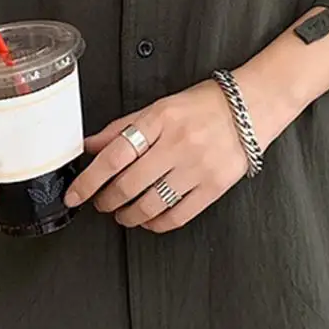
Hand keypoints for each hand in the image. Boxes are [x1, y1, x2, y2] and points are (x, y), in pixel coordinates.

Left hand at [64, 80, 248, 232]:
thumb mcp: (160, 106)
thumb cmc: (206, 104)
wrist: (253, 106)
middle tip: (100, 202)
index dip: (89, 180)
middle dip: (105, 201)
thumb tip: (91, 145)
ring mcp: (197, 167)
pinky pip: (177, 216)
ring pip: (150, 205)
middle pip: (128, 185)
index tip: (76, 194)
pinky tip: (149, 219)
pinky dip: (156, 224)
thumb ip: (124, 128)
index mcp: (160, 119)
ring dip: (128, 215)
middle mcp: (177, 143)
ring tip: (123, 213)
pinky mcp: (214, 187)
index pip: (114, 155)